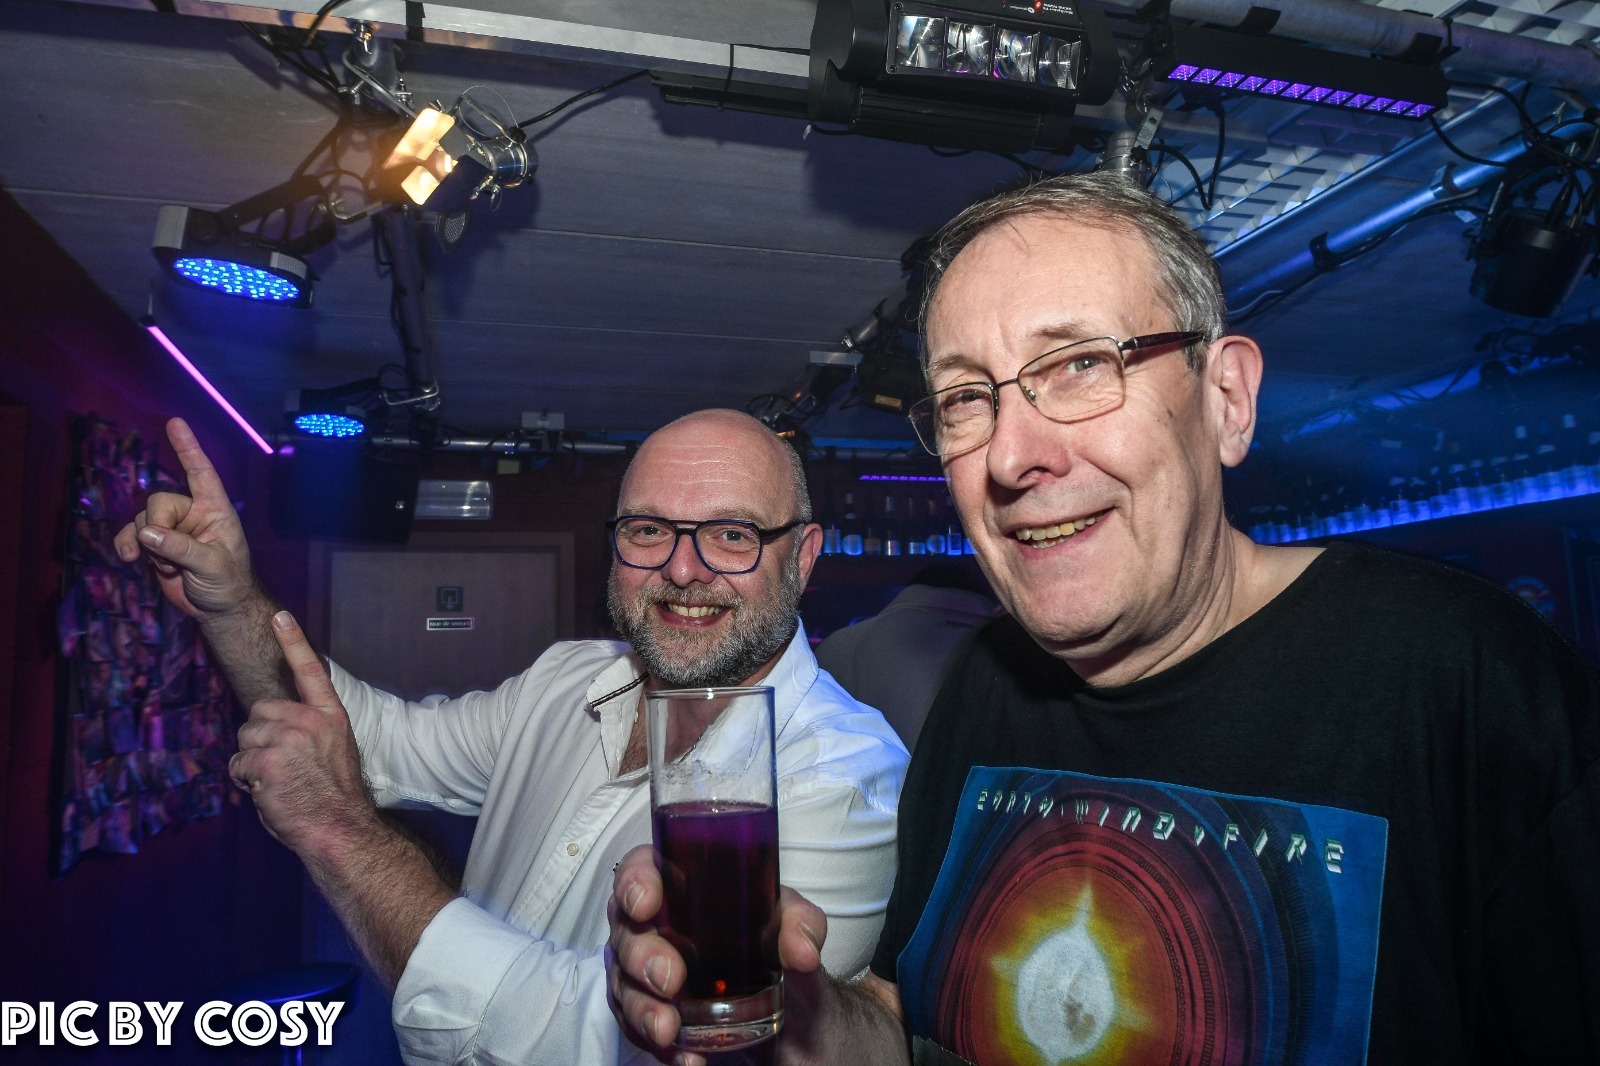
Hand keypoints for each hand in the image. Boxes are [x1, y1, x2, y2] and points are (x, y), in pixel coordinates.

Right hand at [114, 417, 259, 621]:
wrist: (219, 609)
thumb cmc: (229, 584)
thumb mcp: (212, 566)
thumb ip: (181, 548)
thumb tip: (146, 532)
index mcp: (216, 510)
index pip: (201, 472)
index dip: (188, 448)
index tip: (175, 422)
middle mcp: (193, 513)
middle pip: (159, 502)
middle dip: (158, 529)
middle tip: (172, 558)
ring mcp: (172, 528)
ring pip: (142, 521)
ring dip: (147, 546)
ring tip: (171, 569)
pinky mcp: (155, 545)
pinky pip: (131, 535)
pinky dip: (127, 545)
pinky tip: (130, 559)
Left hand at [229, 610, 376, 856]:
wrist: (340, 829)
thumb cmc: (333, 797)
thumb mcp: (333, 752)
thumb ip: (309, 732)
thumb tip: (275, 730)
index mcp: (331, 717)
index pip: (310, 671)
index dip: (293, 642)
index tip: (280, 617)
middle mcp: (310, 721)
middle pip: (261, 712)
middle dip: (260, 736)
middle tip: (280, 765)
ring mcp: (290, 739)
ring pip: (246, 737)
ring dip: (252, 761)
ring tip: (277, 781)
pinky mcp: (269, 760)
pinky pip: (239, 764)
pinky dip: (246, 780)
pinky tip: (268, 791)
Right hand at [608, 846, 827, 1065]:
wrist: (795, 1021)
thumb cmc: (785, 956)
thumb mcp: (801, 931)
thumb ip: (802, 926)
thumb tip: (801, 950)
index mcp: (688, 889)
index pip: (645, 867)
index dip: (634, 880)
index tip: (645, 904)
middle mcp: (662, 927)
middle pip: (627, 930)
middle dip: (640, 956)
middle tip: (669, 979)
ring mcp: (651, 973)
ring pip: (622, 983)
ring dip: (640, 1008)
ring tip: (667, 1030)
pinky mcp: (655, 1013)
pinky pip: (638, 1027)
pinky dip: (657, 1044)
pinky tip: (684, 1057)